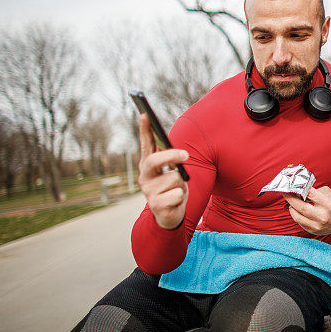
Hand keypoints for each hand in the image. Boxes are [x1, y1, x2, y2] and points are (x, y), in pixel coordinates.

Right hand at [137, 113, 188, 229]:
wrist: (169, 217)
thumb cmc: (172, 189)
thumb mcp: (172, 172)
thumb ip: (171, 161)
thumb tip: (180, 152)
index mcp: (148, 165)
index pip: (146, 144)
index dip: (144, 130)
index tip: (145, 114)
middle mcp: (145, 176)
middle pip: (154, 160)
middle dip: (171, 156)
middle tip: (186, 155)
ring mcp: (148, 191)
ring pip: (173, 179)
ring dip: (181, 184)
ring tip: (176, 190)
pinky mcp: (155, 205)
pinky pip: (177, 194)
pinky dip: (181, 197)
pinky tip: (175, 201)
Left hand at [283, 186, 330, 235]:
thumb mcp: (329, 193)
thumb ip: (315, 191)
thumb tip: (300, 188)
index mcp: (328, 204)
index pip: (310, 194)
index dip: (299, 189)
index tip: (293, 185)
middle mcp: (323, 216)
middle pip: (301, 207)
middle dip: (291, 198)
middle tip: (285, 192)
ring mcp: (317, 226)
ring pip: (297, 216)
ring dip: (291, 207)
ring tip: (290, 201)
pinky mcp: (313, 231)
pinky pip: (300, 222)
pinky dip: (296, 215)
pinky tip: (295, 209)